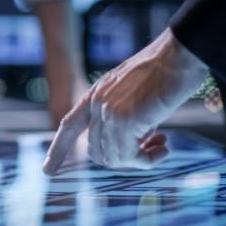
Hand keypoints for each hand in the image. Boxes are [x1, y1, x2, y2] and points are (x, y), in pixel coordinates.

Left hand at [43, 28, 206, 173]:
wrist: (179, 54)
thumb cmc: (165, 70)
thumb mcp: (133, 91)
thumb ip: (123, 112)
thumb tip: (131, 142)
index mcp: (96, 93)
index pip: (69, 125)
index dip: (58, 150)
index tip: (47, 170)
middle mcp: (97, 103)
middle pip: (97, 152)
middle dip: (123, 158)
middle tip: (152, 147)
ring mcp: (109, 112)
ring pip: (113, 158)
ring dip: (140, 160)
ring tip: (161, 145)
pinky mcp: (125, 120)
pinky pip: (130, 157)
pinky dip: (148, 161)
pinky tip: (164, 148)